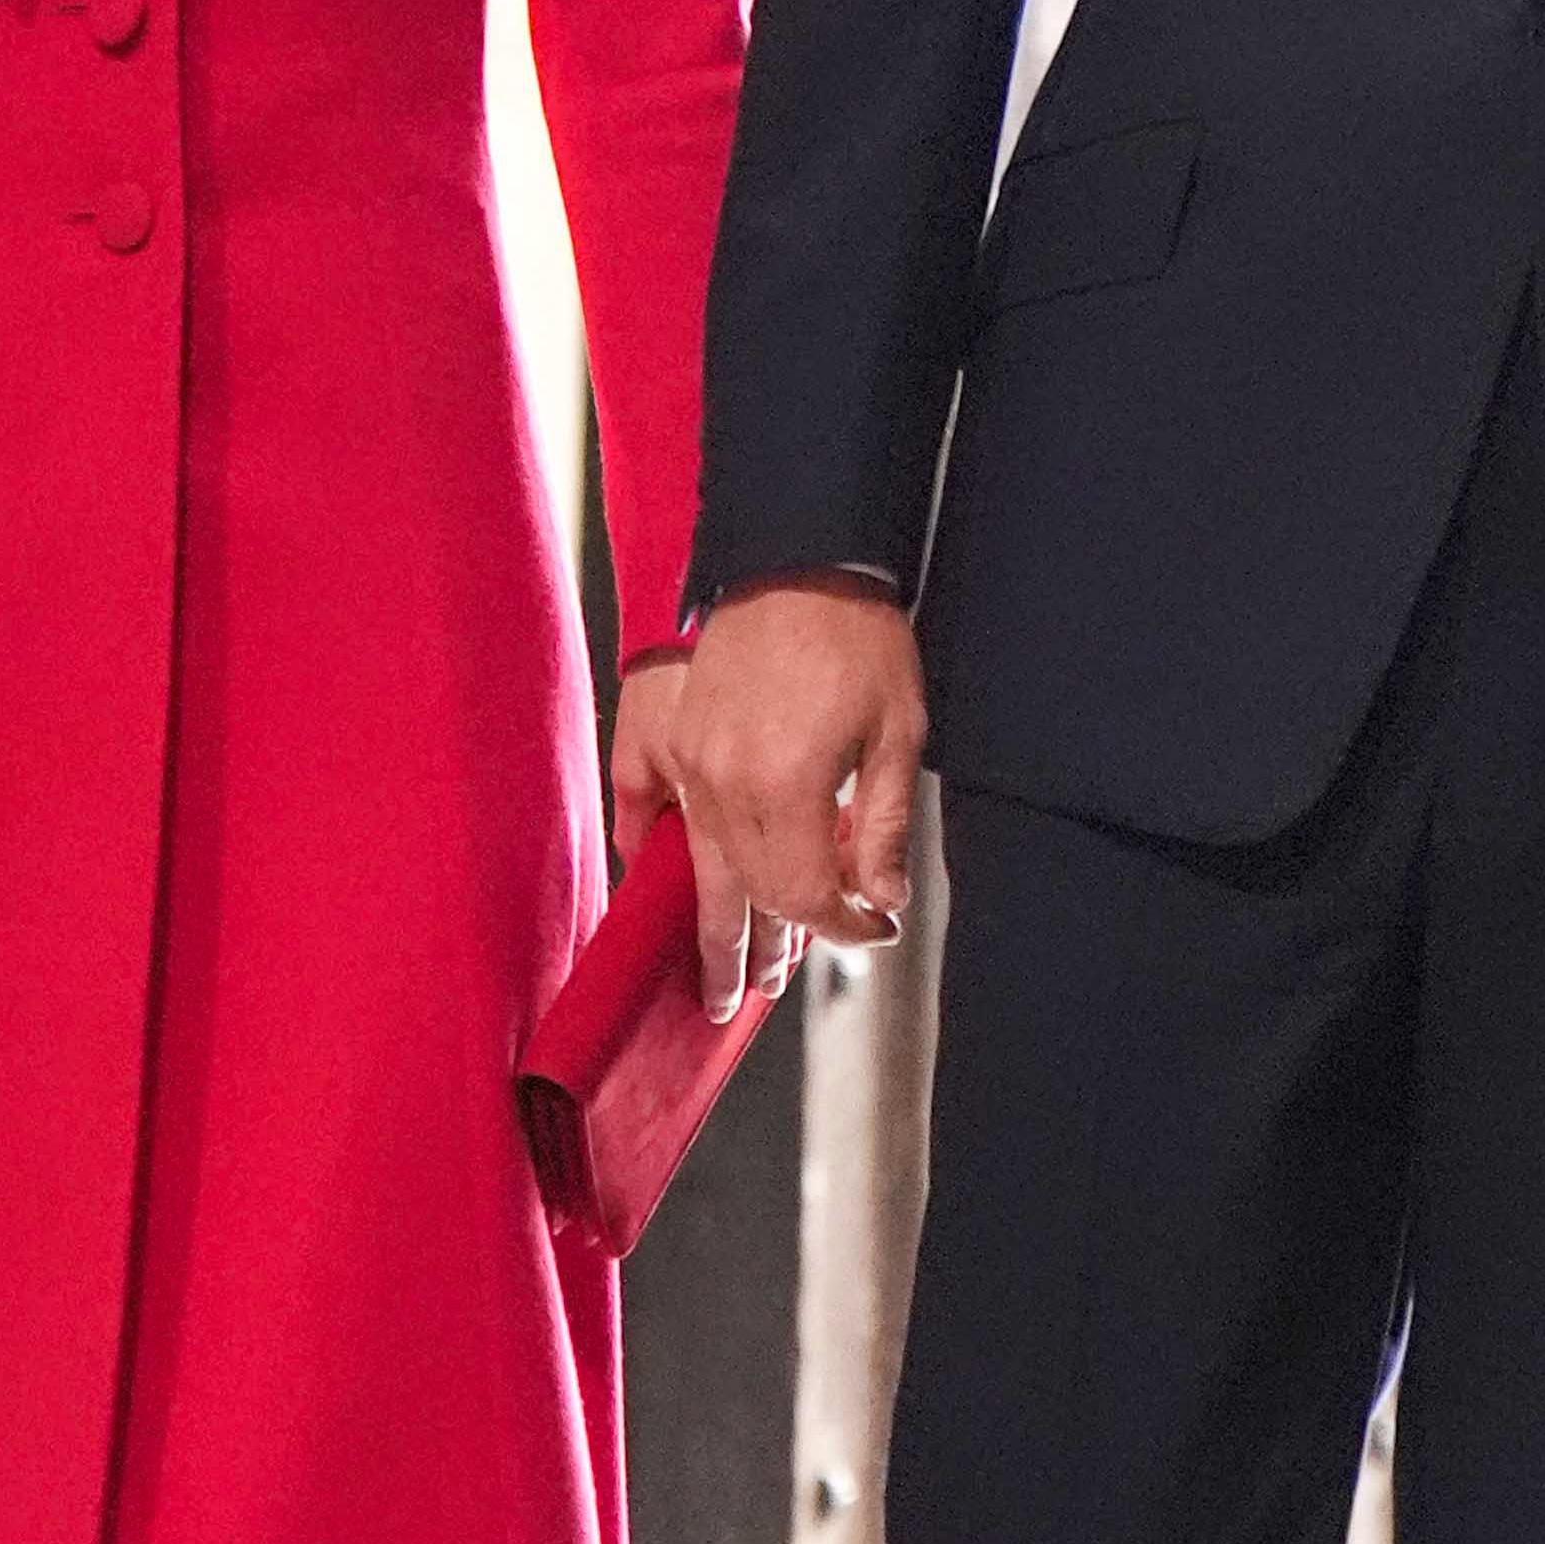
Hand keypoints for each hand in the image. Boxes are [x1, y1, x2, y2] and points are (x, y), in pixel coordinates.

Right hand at [667, 583, 930, 1016]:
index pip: (802, 895)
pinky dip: (649, 849)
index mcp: (786, 788)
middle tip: (766, 990)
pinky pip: (645, 809)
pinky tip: (654, 879)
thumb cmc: (857, 635)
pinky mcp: (666, 732)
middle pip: (743, 892)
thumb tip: (880, 899)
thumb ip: (887, 827)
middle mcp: (723, 784)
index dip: (836, 926)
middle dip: (764, 946)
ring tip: (717, 974)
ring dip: (712, 921)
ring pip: (697, 865)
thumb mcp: (899, 733)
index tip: (868, 930)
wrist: (798, 553)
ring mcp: (686, 759)